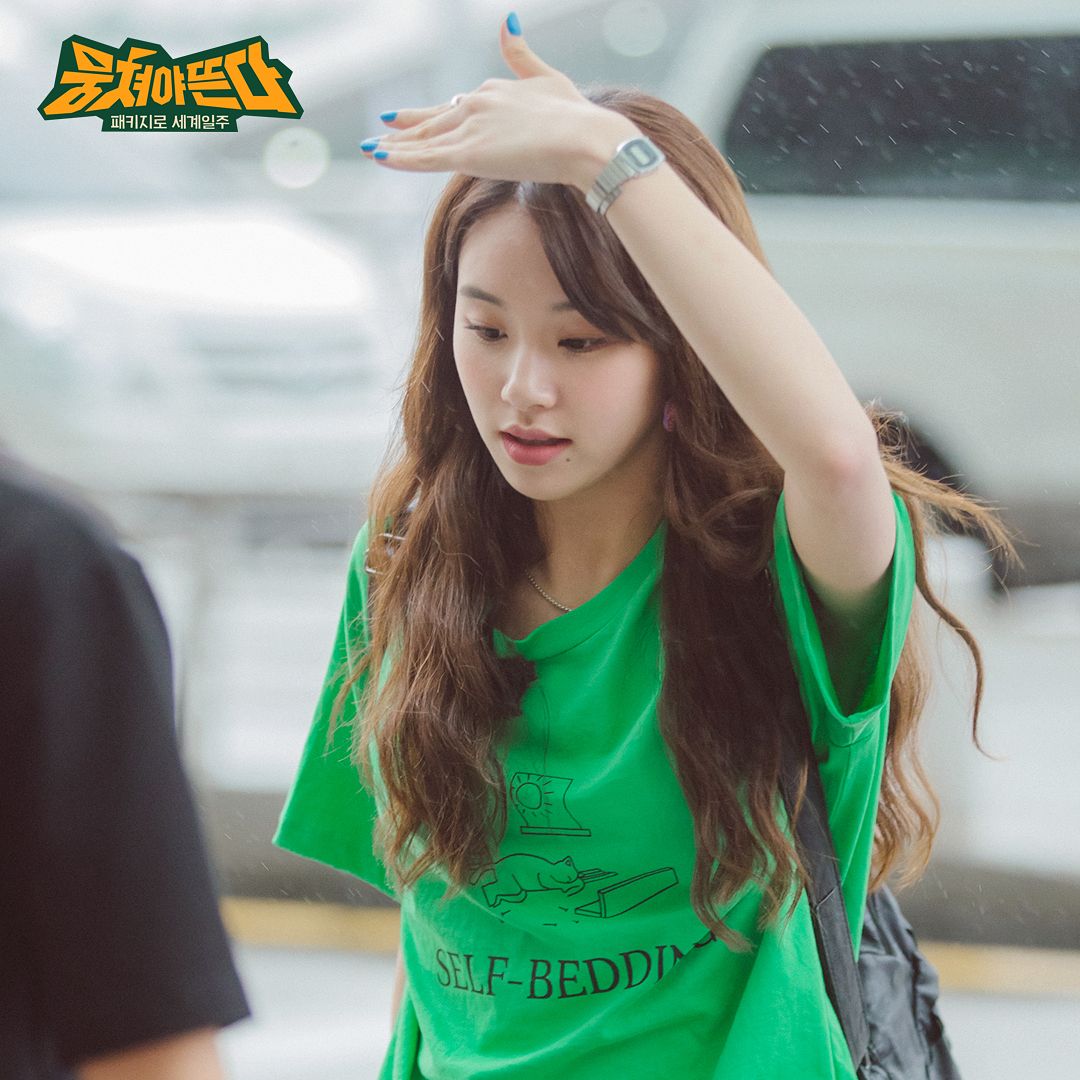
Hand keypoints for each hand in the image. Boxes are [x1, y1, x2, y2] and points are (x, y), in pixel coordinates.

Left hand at [359, 12, 638, 189]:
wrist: (585, 138)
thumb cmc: (576, 115)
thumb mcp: (548, 77)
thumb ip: (521, 54)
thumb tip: (507, 19)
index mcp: (494, 91)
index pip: (459, 105)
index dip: (436, 111)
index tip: (419, 114)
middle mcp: (477, 104)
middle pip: (435, 119)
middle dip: (408, 125)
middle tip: (383, 128)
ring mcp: (471, 128)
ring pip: (425, 140)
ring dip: (397, 145)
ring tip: (372, 148)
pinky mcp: (470, 153)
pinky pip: (426, 158)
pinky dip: (401, 158)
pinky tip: (380, 157)